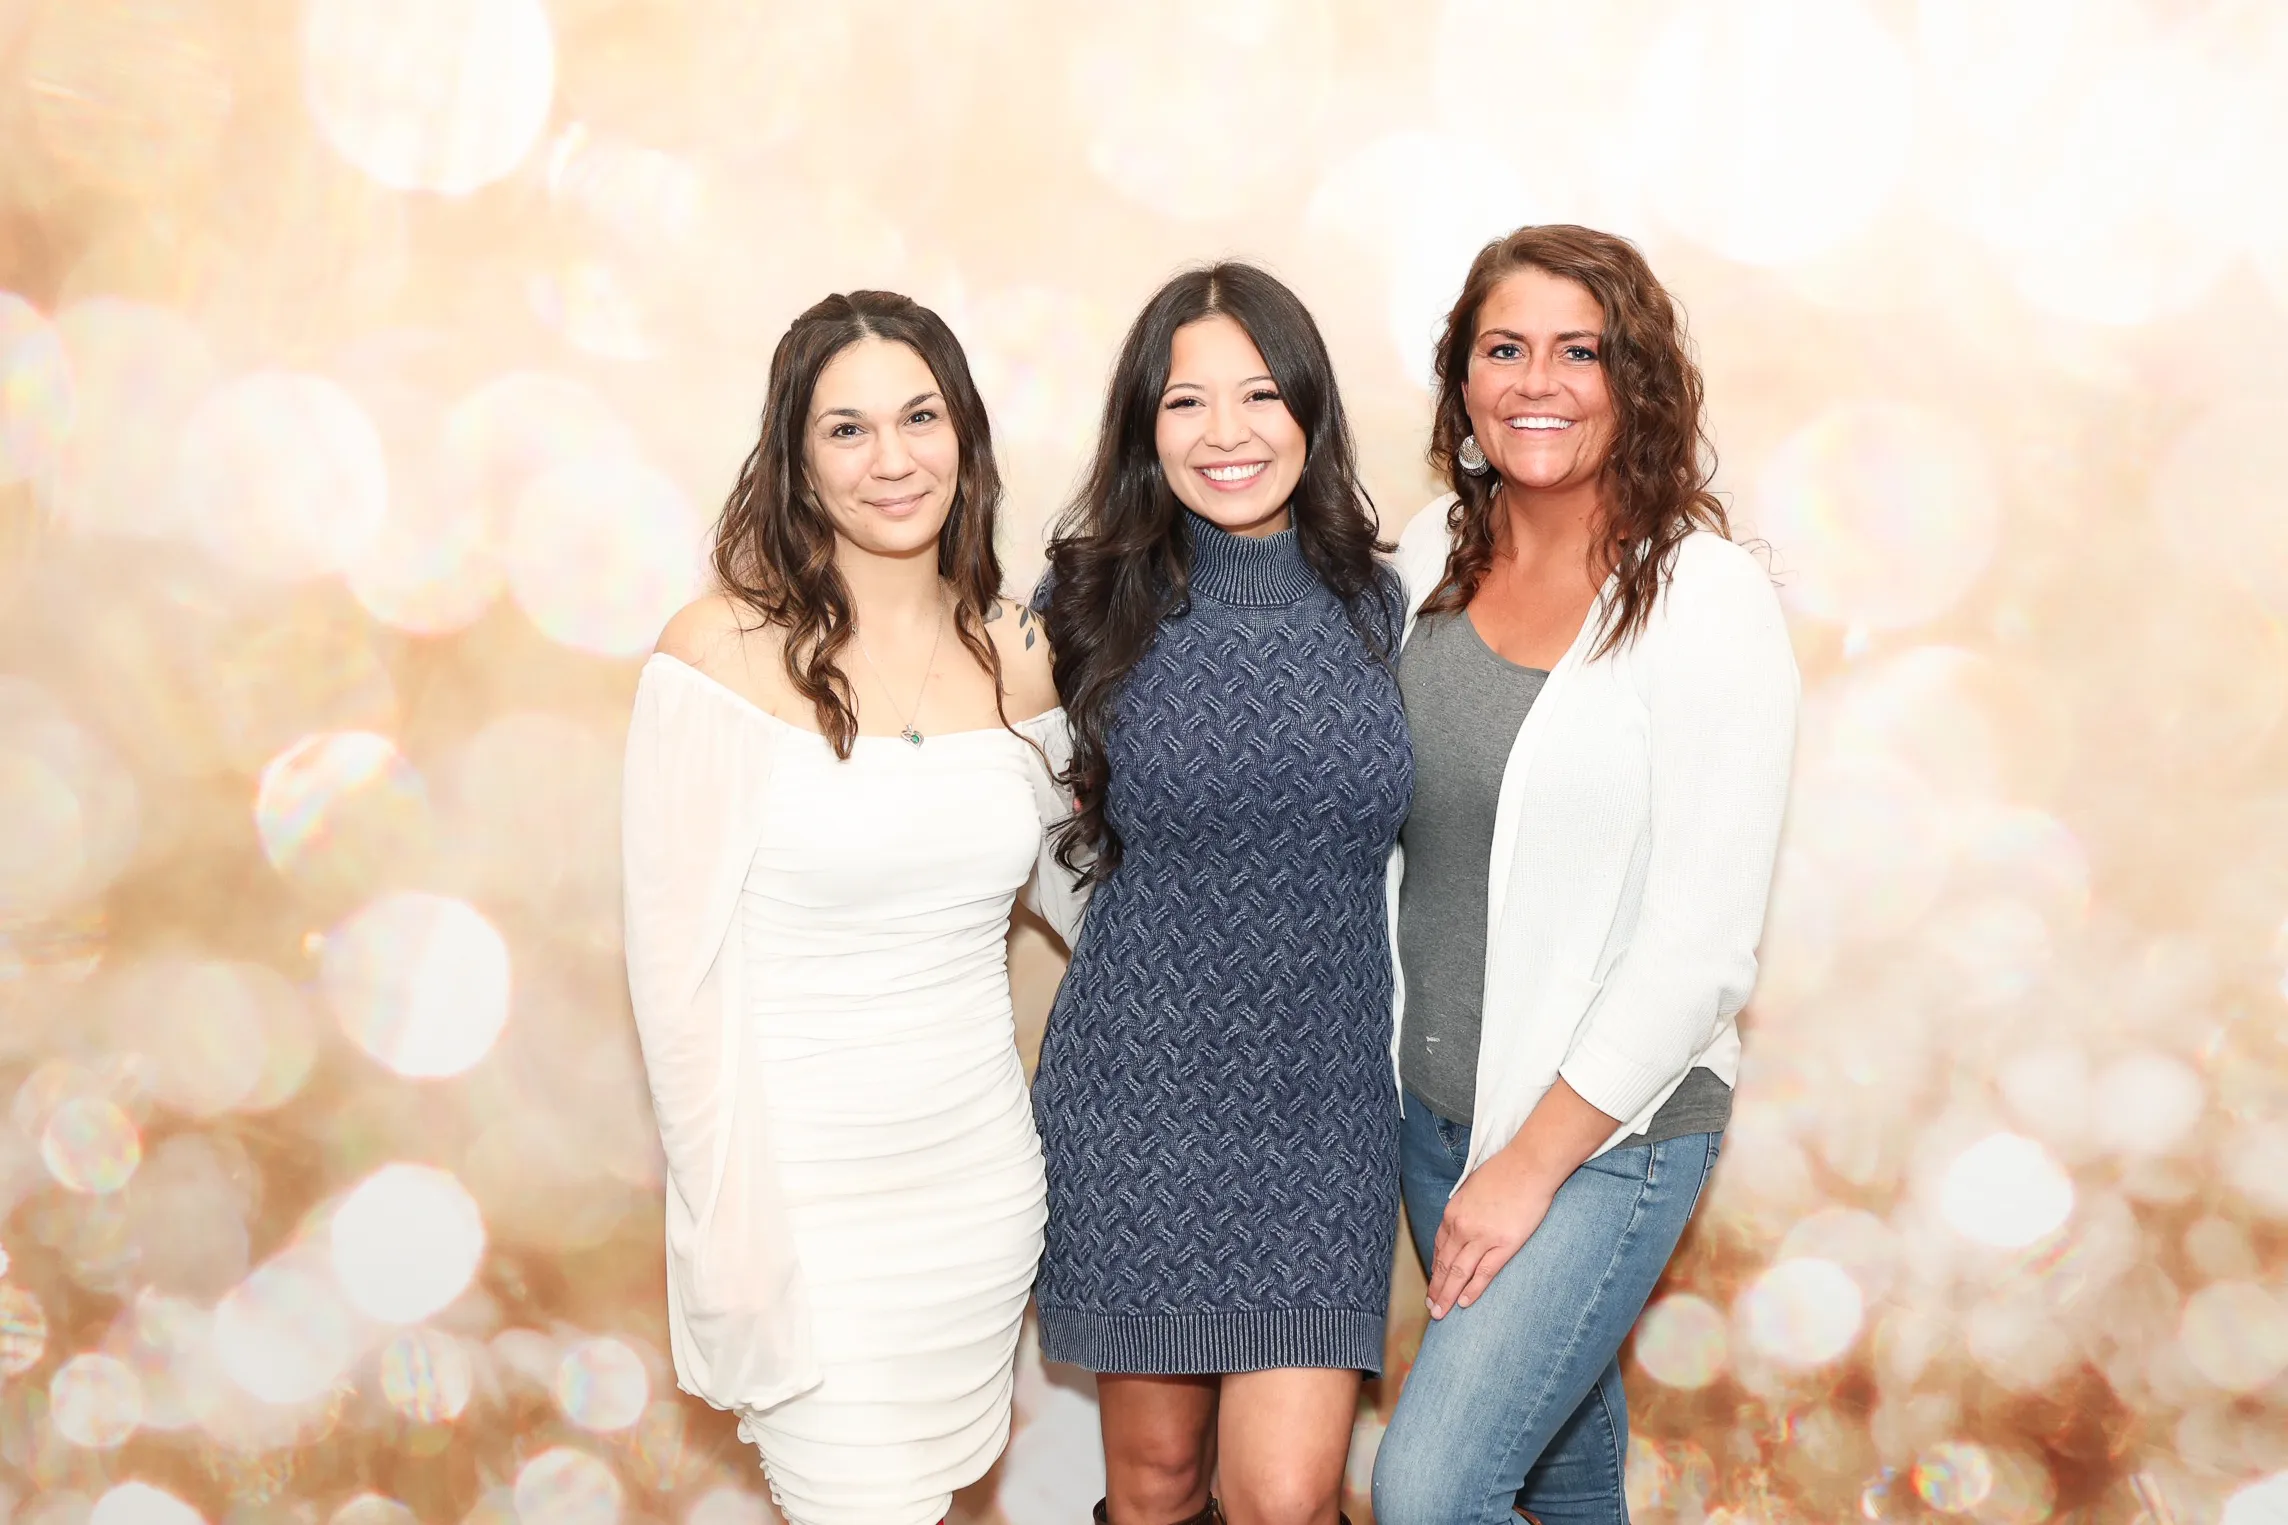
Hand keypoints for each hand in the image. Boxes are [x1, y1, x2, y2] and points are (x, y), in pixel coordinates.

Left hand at [1425, 1147, 1559, 1318]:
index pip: (1439, 1247)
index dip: (1435, 1269)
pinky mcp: (1504, 1244)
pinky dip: (1473, 1290)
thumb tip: (1462, 1223)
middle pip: (1444, 1264)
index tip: (1433, 1283)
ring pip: (1459, 1273)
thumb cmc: (1505, 1172)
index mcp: (1453, 1212)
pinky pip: (1484, 1272)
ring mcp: (1482, 1236)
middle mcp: (1462, 1226)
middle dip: (1436, 1288)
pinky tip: (1465, 1303)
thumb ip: (1464, 1209)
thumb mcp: (1472, 1188)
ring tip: (1441, 1313)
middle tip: (1431, 1308)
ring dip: (1448, 1295)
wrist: (1529, 1165)